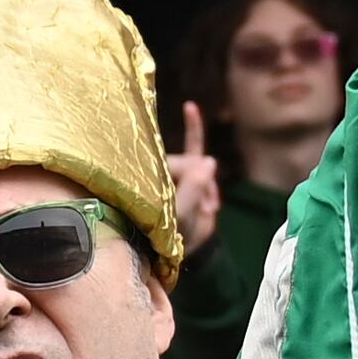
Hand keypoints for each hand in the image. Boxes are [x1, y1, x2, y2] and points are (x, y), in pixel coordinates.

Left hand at [168, 101, 223, 254]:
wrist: (178, 251)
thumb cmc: (171, 238)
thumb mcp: (181, 216)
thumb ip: (194, 189)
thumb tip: (210, 160)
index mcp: (147, 184)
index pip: (175, 169)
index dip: (195, 185)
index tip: (207, 207)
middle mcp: (158, 174)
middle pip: (188, 165)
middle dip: (203, 187)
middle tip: (209, 209)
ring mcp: (173, 171)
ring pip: (199, 167)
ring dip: (208, 187)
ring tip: (210, 208)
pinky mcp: (188, 170)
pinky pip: (191, 144)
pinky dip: (193, 127)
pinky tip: (190, 107)